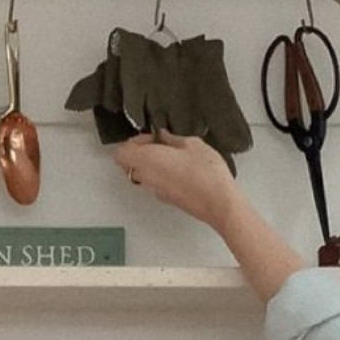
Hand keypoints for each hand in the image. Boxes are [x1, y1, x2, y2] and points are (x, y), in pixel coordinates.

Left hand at [114, 132, 237, 232]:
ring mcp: (154, 190)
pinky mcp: (165, 198)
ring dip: (150, 164)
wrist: (218, 203)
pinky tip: (179, 169)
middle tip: (161, 144)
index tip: (152, 136)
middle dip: (140, 152)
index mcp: (147, 159)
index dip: (134, 142)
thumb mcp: (192, 144)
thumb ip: (173, 138)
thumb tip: (164, 136)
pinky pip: (154, 183)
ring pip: (141, 175)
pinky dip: (160, 174)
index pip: (121, 152)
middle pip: (129, 165)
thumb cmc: (206, 173)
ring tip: (172, 155)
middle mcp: (146, 177)